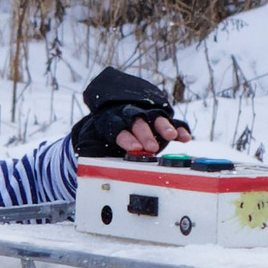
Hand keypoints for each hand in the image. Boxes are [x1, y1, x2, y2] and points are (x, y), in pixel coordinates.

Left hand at [70, 67, 188, 158]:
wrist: (116, 110)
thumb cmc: (107, 129)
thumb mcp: (95, 139)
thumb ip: (92, 149)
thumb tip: (83, 157)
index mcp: (112, 118)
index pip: (117, 127)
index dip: (126, 137)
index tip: (134, 148)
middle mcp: (130, 113)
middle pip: (138, 121)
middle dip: (145, 133)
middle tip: (151, 147)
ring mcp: (147, 114)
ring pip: (155, 117)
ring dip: (163, 127)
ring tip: (170, 136)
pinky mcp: (160, 119)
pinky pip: (171, 121)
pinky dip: (179, 129)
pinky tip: (184, 137)